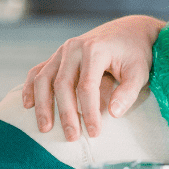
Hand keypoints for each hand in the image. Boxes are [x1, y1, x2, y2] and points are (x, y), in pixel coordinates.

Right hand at [21, 15, 164, 139]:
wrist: (129, 31)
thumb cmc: (136, 54)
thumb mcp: (140, 71)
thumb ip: (128, 92)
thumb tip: (113, 114)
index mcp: (95, 50)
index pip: (87, 86)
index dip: (88, 112)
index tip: (94, 132)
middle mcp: (74, 48)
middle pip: (62, 85)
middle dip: (66, 113)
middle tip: (72, 137)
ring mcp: (62, 51)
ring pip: (44, 78)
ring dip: (42, 104)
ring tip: (45, 128)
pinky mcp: (57, 56)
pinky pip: (38, 71)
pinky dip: (30, 88)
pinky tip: (28, 105)